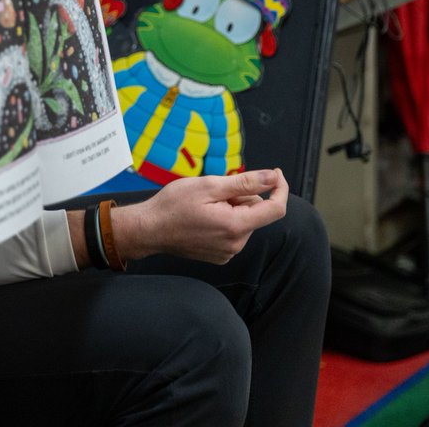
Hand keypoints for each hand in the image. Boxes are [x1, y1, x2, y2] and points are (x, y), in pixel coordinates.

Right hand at [111, 168, 288, 264]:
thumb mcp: (209, 186)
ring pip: (244, 221)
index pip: (276, 209)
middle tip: (215, 191)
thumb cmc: (172, 206)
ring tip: (204, 206)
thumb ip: (245, 183)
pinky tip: (203, 218)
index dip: (280, 188)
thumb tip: (273, 177)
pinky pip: (233, 232)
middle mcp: (236, 244)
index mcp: (236, 226)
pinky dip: (224, 220)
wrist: (148, 229)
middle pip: (256, 212)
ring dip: (232, 208)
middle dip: (242, 197)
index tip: (275, 173)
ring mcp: (228, 252)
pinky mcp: (220, 255)